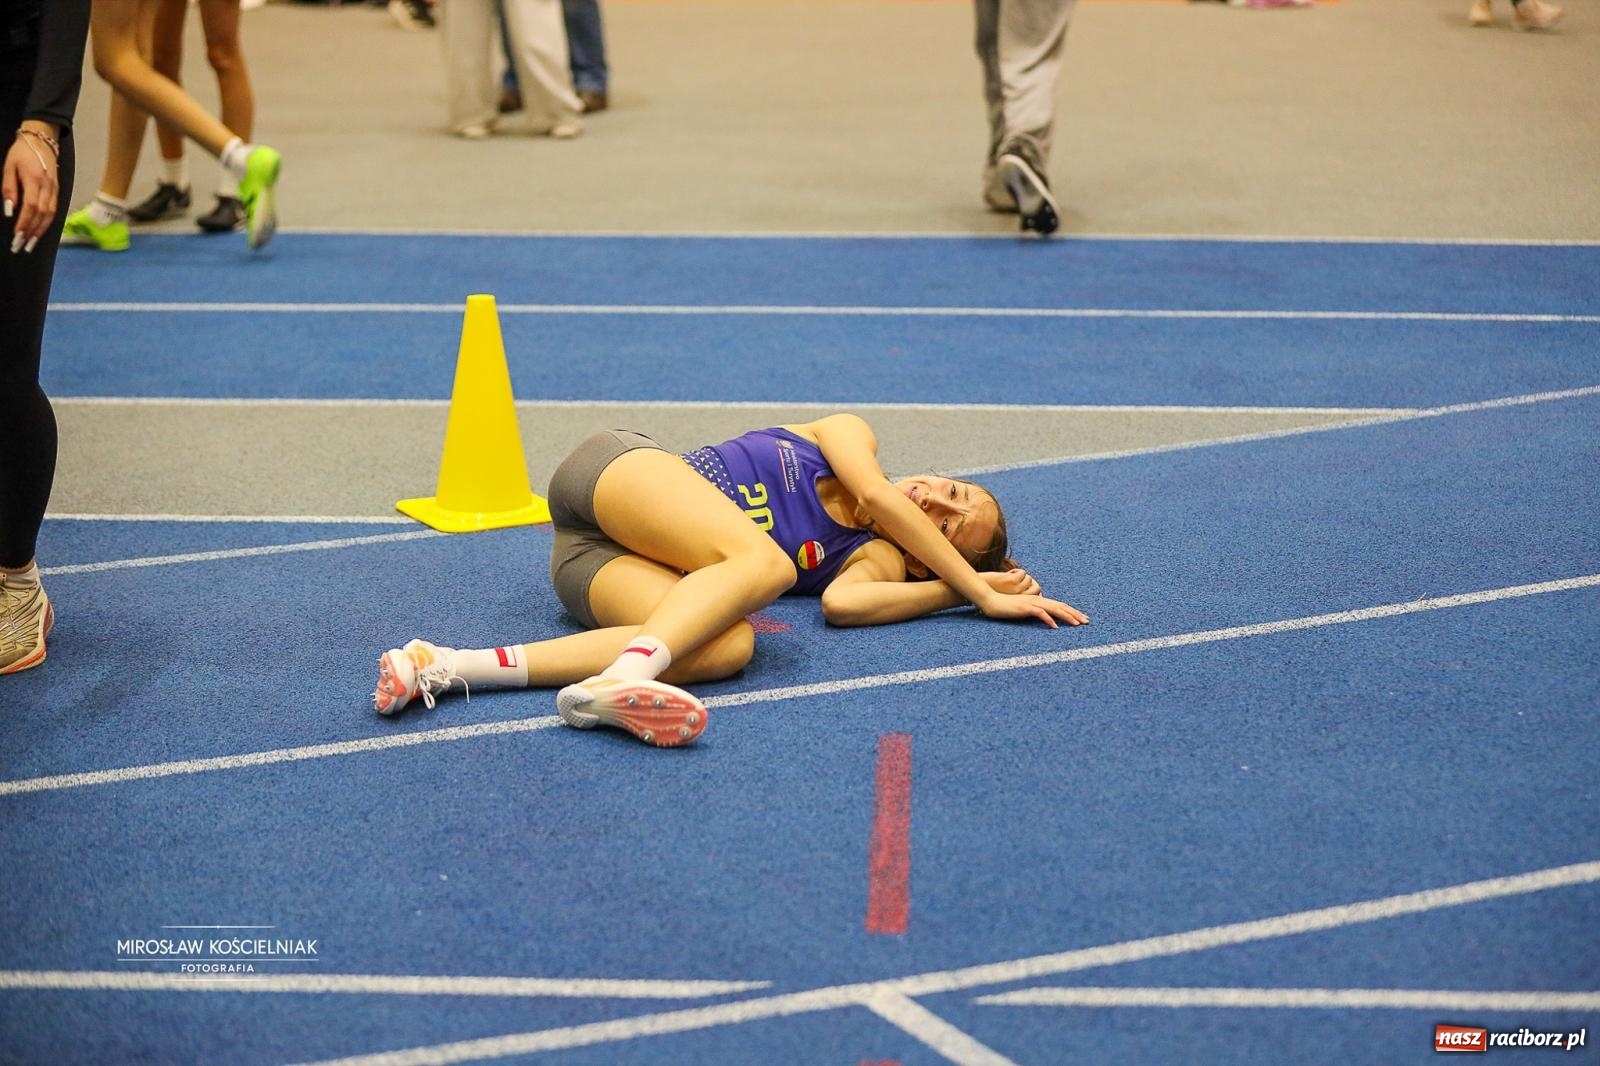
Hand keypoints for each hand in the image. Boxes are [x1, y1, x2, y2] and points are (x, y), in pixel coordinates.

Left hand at [4, 127, 58, 254]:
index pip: (31, 207)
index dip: (24, 223)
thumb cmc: (21, 153)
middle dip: (32, 232)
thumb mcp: (9, 167)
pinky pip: (54, 211)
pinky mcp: (58, 191)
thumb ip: (9, 188)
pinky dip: (47, 223)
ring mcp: (55, 190)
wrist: (42, 140)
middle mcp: (47, 187)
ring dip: (41, 231)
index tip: (17, 236)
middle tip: (22, 246)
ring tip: (32, 243)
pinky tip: (40, 231)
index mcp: (34, 180)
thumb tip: (9, 211)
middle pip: (42, 214)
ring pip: (51, 215)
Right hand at [977, 589, 1088, 627]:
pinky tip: (1055, 627)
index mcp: (1038, 600)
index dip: (1071, 611)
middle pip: (1061, 606)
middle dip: (1075, 614)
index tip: (1082, 618)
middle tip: (1087, 621)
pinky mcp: (1024, 608)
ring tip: (1077, 624)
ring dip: (1067, 616)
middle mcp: (1038, 599)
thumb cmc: (1004, 607)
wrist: (990, 600)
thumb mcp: (1021, 610)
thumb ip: (1031, 613)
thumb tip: (1041, 620)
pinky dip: (1049, 619)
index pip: (1059, 605)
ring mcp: (1032, 603)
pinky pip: (1040, 613)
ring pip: (1054, 609)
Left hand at [981, 568, 1041, 596]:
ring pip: (1029, 578)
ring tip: (1012, 578)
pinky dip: (1016, 571)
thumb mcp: (1012, 598)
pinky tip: (1009, 573)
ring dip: (1022, 576)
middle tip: (1024, 580)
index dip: (1034, 589)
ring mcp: (1016, 589)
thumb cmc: (997, 593)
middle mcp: (1021, 598)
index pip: (1038, 595)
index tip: (1028, 586)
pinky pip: (1022, 572)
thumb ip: (1022, 594)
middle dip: (1032, 582)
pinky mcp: (1011, 581)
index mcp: (1022, 603)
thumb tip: (1032, 587)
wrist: (982, 588)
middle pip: (1037, 588)